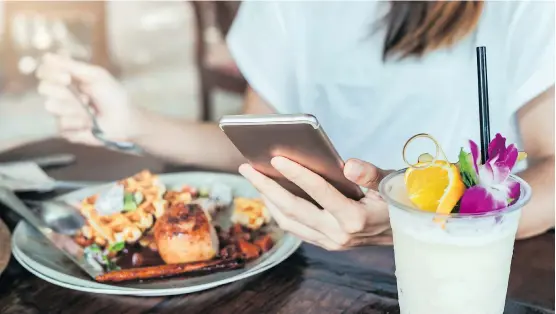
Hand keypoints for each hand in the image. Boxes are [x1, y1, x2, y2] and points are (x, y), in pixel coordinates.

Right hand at [36, 54, 144, 144]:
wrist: (125, 121)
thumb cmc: (114, 96)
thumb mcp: (96, 76)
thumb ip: (72, 66)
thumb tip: (46, 56)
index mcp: (67, 79)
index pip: (44, 72)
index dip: (51, 74)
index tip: (67, 78)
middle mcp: (60, 95)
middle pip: (44, 88)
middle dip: (66, 93)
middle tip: (86, 98)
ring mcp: (61, 113)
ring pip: (52, 106)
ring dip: (76, 109)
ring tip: (92, 112)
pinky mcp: (65, 130)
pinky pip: (61, 125)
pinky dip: (79, 123)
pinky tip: (90, 125)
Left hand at [239, 157, 392, 249]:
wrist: (403, 232)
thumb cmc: (394, 200)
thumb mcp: (389, 183)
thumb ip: (370, 174)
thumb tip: (348, 165)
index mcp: (355, 218)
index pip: (319, 192)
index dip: (297, 174)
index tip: (276, 158)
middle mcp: (339, 234)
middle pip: (293, 209)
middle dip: (266, 187)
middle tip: (247, 167)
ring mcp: (330, 242)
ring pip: (289, 222)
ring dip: (268, 200)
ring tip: (253, 178)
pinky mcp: (326, 244)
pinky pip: (295, 228)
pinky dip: (278, 210)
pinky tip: (269, 194)